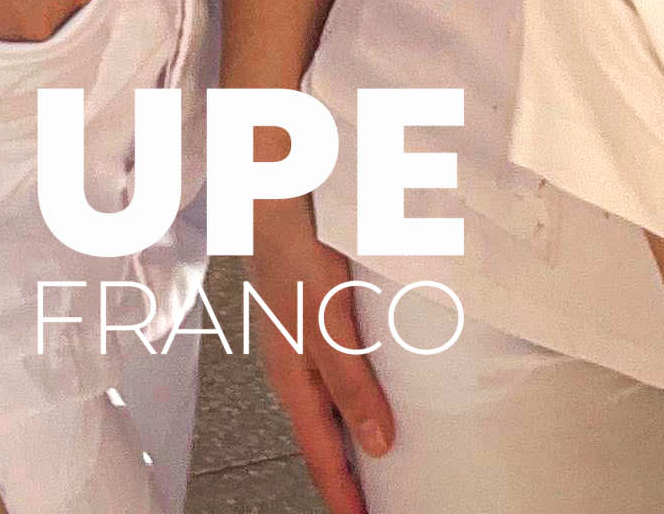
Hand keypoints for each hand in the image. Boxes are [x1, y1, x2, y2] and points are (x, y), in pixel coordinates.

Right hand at [246, 198, 392, 513]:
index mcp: (293, 376)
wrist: (278, 181)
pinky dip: (361, 393)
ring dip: (355, 436)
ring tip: (384, 464)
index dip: (343, 496)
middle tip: (378, 505)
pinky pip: (343, 369)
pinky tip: (385, 388)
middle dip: (349, 476)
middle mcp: (298, 363)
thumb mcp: (326, 321)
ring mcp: (308, 338)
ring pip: (333, 404)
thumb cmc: (290, 247)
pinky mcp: (323, 313)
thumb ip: (350, 380)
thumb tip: (376, 443)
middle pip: (326, 436)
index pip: (321, 454)